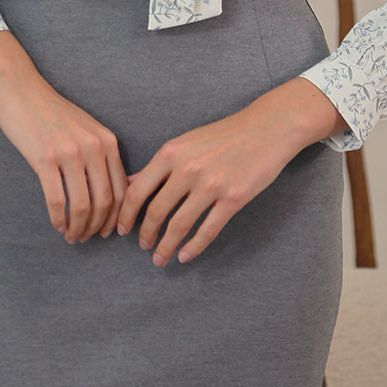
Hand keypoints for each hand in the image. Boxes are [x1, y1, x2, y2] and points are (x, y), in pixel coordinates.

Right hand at [0, 30, 127, 242]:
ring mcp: (70, 153)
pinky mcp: (45, 159)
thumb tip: (113, 192)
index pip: (122, 190)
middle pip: (105, 202)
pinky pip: (57, 200)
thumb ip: (102, 155)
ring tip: (72, 236)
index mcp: (107, 141)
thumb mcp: (87, 129)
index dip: (116, 217)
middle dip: (98, 227)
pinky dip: (59, 219)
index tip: (108, 231)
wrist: (21, 91)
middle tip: (87, 238)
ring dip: (78, 228)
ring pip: (83, 206)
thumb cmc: (53, 113)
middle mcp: (94, 147)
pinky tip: (57, 226)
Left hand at [117, 78, 344, 265]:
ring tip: (160, 258)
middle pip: (156, 211)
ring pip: (179, 225)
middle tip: (142, 246)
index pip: (138, 190)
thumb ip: (158, 165)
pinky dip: (193, 247)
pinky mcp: (233, 199)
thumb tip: (131, 182)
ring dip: (166, 246)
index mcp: (171, 152)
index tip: (122, 229)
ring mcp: (211, 185)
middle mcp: (188, 169)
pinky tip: (185, 255)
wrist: (265, 128)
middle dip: (145, 234)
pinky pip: (208, 230)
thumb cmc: (223, 135)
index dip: (126, 214)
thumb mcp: (186, 142)